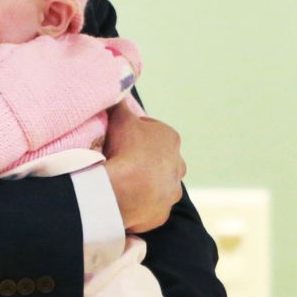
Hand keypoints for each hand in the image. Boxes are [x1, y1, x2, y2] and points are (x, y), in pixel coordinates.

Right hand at [102, 102, 185, 232]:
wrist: (121, 191)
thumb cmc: (124, 150)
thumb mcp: (119, 118)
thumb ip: (119, 102)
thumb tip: (119, 82)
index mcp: (170, 139)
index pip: (153, 131)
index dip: (134, 133)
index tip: (119, 138)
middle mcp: (178, 166)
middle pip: (160, 160)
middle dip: (145, 160)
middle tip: (121, 161)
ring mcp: (171, 192)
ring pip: (158, 186)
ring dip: (144, 185)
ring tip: (121, 184)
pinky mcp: (160, 214)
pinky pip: (148, 208)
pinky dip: (138, 205)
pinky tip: (121, 201)